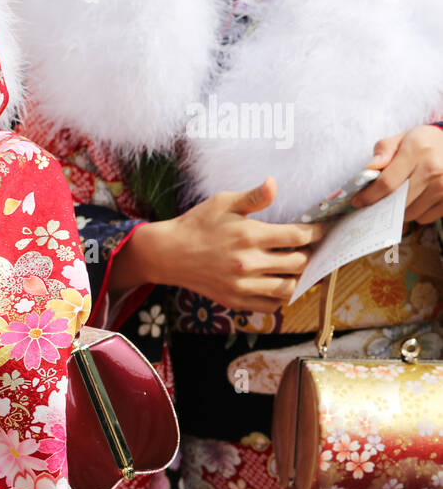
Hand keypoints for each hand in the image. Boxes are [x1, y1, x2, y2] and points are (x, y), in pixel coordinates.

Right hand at [113, 177, 324, 312]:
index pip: (298, 237)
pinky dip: (281, 297)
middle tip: (312, 248)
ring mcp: (242, 285)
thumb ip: (253, 196)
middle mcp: (248, 263)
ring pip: (288, 288)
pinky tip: (281, 284)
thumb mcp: (223, 203)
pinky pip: (269, 305)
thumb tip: (274, 183)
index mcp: (249, 236)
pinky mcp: (234, 300)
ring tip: (300, 268)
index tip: (321, 229)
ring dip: (300, 278)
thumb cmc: (197, 224)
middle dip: (311, 254)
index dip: (316, 232)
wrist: (168, 253)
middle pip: (299, 263)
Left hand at [354, 125, 442, 223]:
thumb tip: (370, 169)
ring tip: (400, 198)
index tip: (358, 201)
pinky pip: (425, 218)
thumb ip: (383, 151)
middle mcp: (433, 169)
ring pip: (411, 213)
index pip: (386, 182)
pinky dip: (417, 213)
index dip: (369, 196)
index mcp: (416, 151)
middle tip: (377, 203)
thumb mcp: (401, 139)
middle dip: (382, 205)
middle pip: (397, 201)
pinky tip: (418, 200)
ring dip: (400, 210)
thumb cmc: (423, 144)